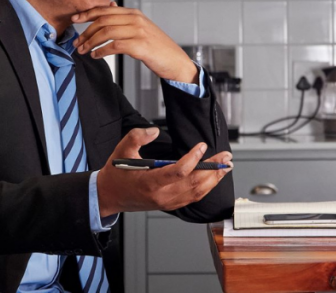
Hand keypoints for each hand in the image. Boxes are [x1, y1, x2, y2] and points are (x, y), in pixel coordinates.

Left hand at [72, 3, 197, 83]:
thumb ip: (125, 17)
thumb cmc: (157, 47)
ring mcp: (138, 31)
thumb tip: (111, 4)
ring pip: (106, 32)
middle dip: (86, 31)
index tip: (75, 20)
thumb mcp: (141, 27)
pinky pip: (114, 46)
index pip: (105, 9)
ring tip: (83, 51)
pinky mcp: (140, 45)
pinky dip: (101, 51)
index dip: (87, 13)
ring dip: (91, 42)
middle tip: (76, 42)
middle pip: (103, 20)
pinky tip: (95, 55)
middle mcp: (136, 19)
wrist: (175, 61)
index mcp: (134, 13)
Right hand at [97, 127, 232, 217]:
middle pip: (194, 183)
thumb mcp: (121, 150)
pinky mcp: (170, 204)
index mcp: (150, 182)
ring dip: (214, 179)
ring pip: (197, 192)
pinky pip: (193, 198)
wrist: (109, 196)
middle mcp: (161, 195)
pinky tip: (213, 179)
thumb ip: (137, 136)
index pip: (179, 172)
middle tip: (226, 157)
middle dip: (213, 169)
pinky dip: (206, 188)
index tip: (202, 146)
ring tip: (225, 166)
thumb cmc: (116, 174)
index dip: (193, 158)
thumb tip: (155, 130)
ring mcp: (167, 202)